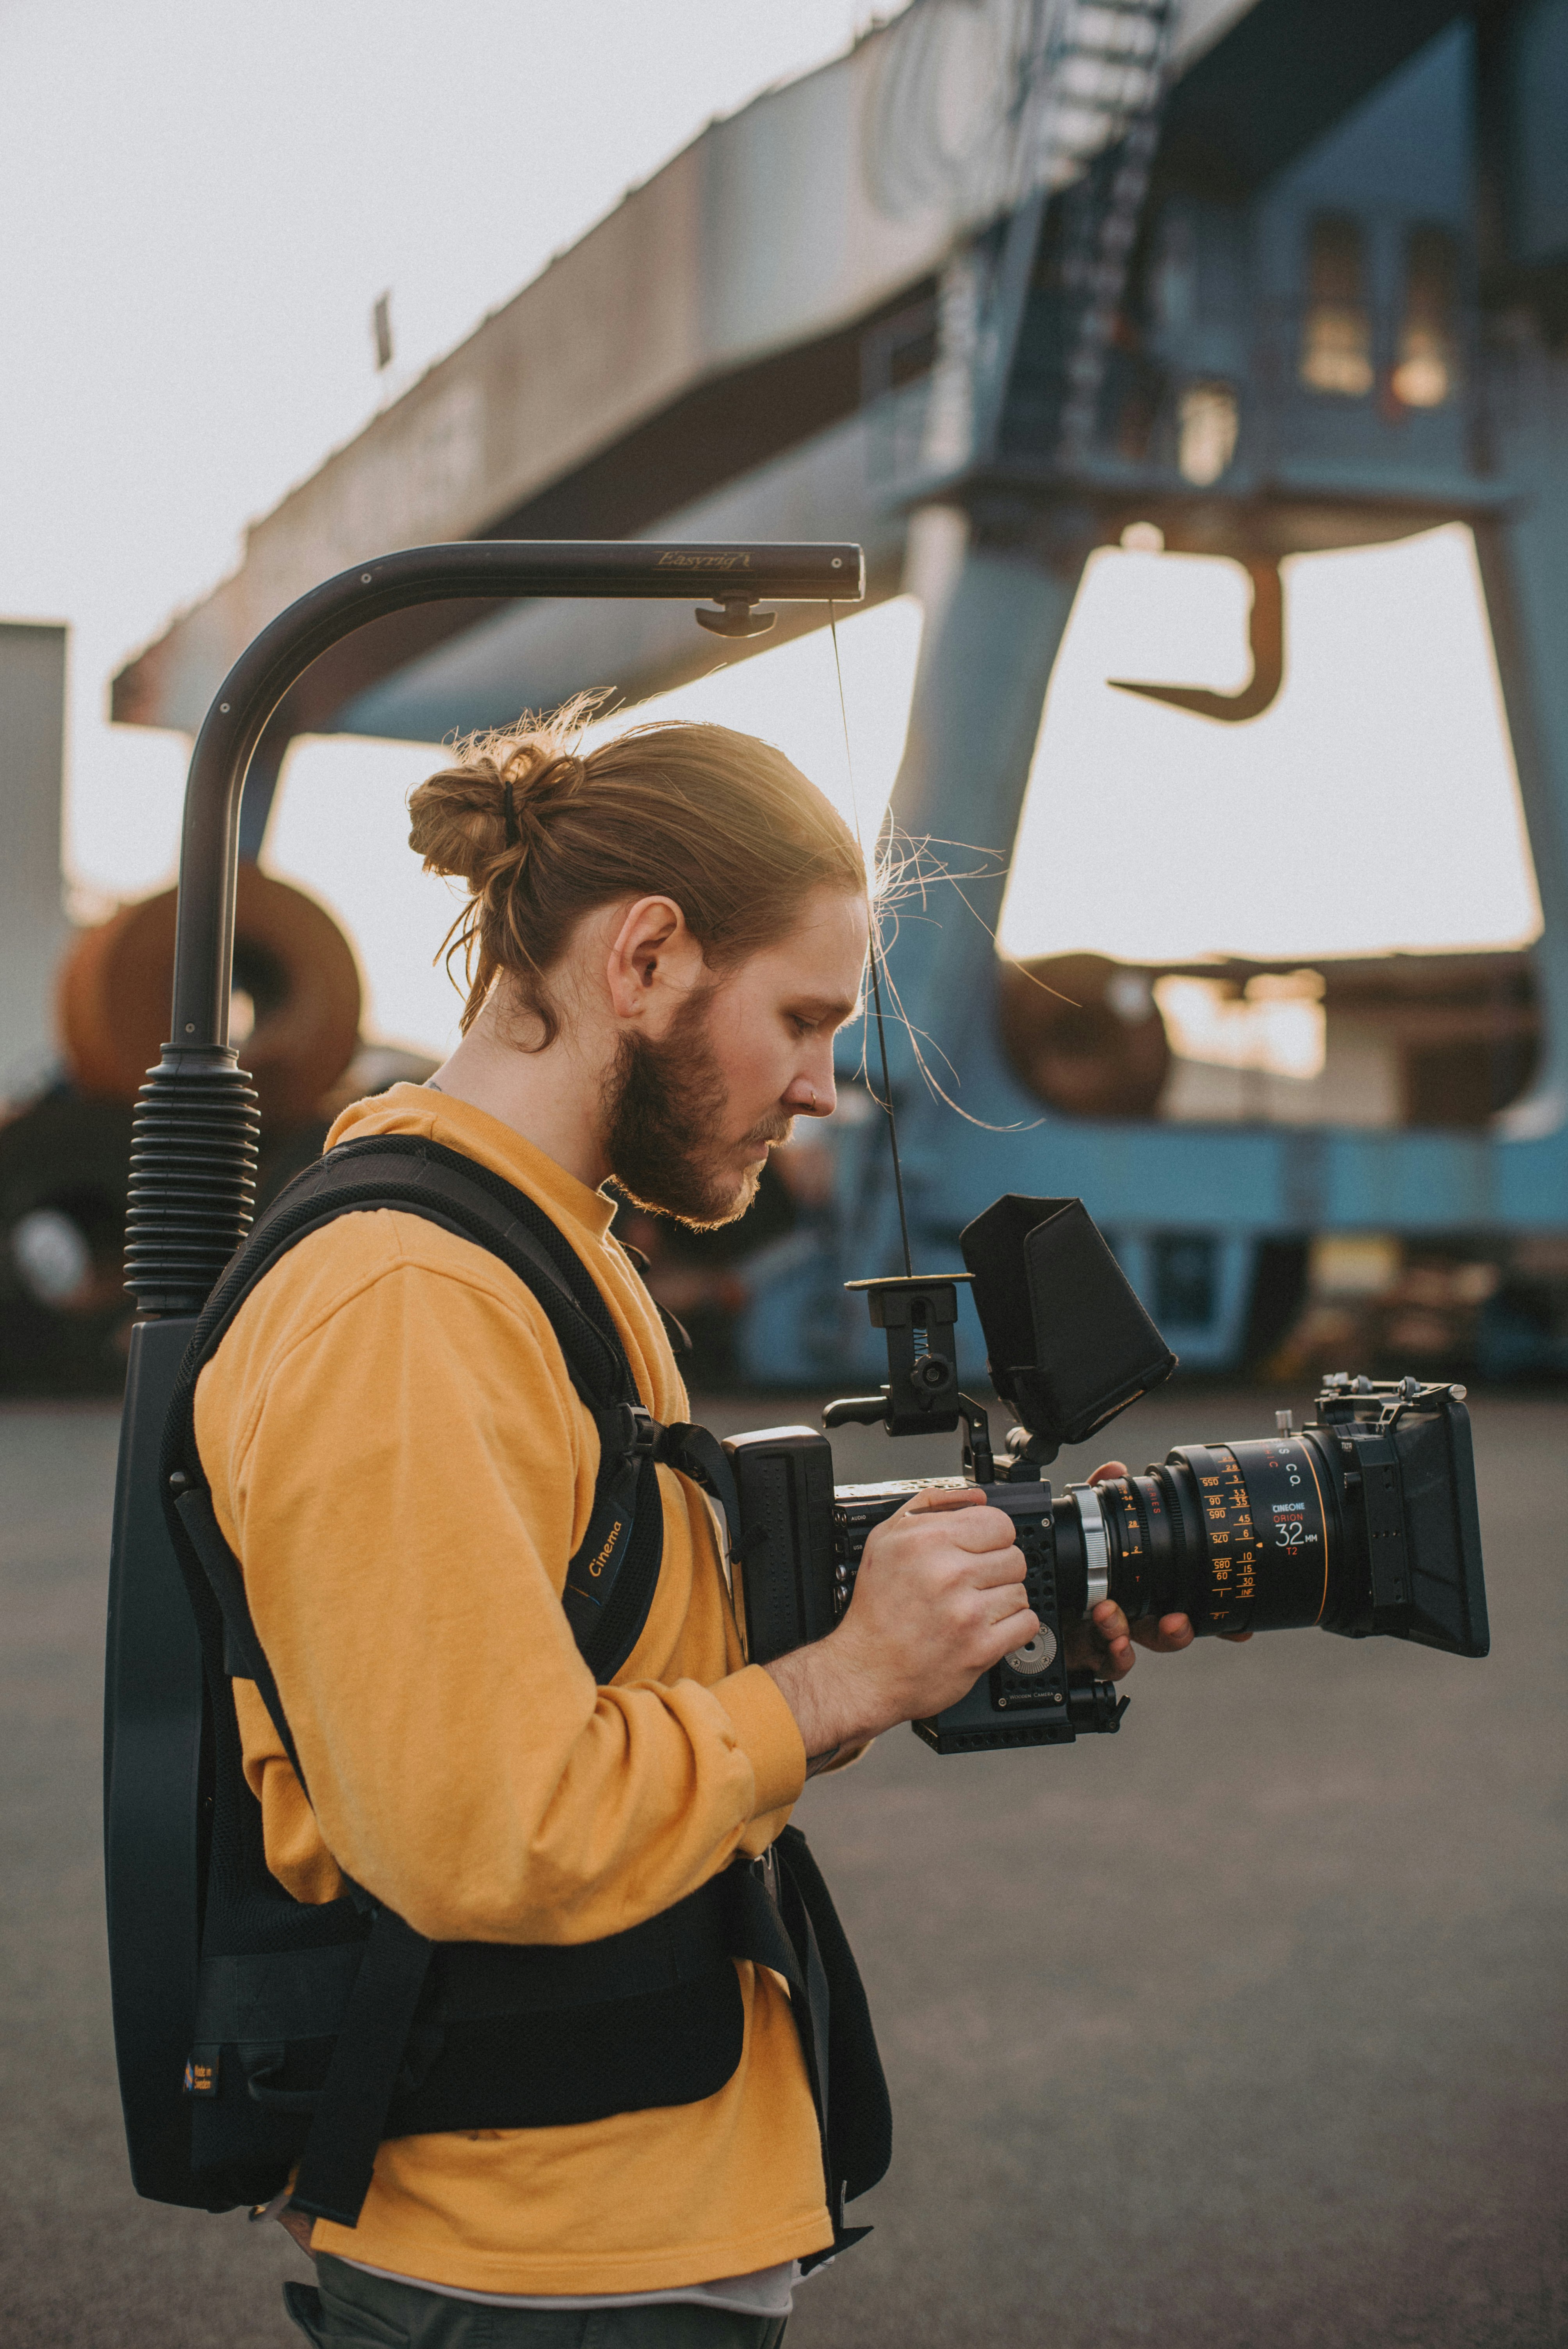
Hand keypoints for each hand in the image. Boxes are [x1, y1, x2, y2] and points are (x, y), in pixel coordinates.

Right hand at [762, 1487, 1031, 1758]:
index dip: (992, 1537)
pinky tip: (985, 1627)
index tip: (980, 1551)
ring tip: (973, 1608)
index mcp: (927, 1540)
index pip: (998, 1522)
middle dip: (996, 1570)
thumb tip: (976, 1496)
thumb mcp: (886, 1540)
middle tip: (972, 1584)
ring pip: (1020, 1590)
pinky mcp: (981, 1647)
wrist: (866, 1670)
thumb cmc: (877, 1609)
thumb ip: (930, 1506)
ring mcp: (967, 1612)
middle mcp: (948, 1573)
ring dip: (1002, 1600)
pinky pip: (1026, 1622)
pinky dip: (1012, 1627)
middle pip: (1014, 1556)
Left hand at [1062, 1461, 1253, 1679]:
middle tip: (1176, 1619)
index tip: (1237, 1624)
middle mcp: (1124, 1616)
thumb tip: (1117, 1469)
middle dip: (1178, 1627)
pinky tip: (1117, 1644)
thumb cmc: (1055, 1572)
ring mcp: (1106, 1639)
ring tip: (1116, 1616)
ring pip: (1137, 1646)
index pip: (1175, 1599)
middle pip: (1164, 1630)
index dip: (1207, 1610)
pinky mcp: (1085, 1657)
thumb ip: (1095, 1502)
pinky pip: (1109, 1665)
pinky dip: (1118, 1657)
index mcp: (1130, 1588)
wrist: (1019, 1602)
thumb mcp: (1076, 1533)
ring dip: (1134, 1632)